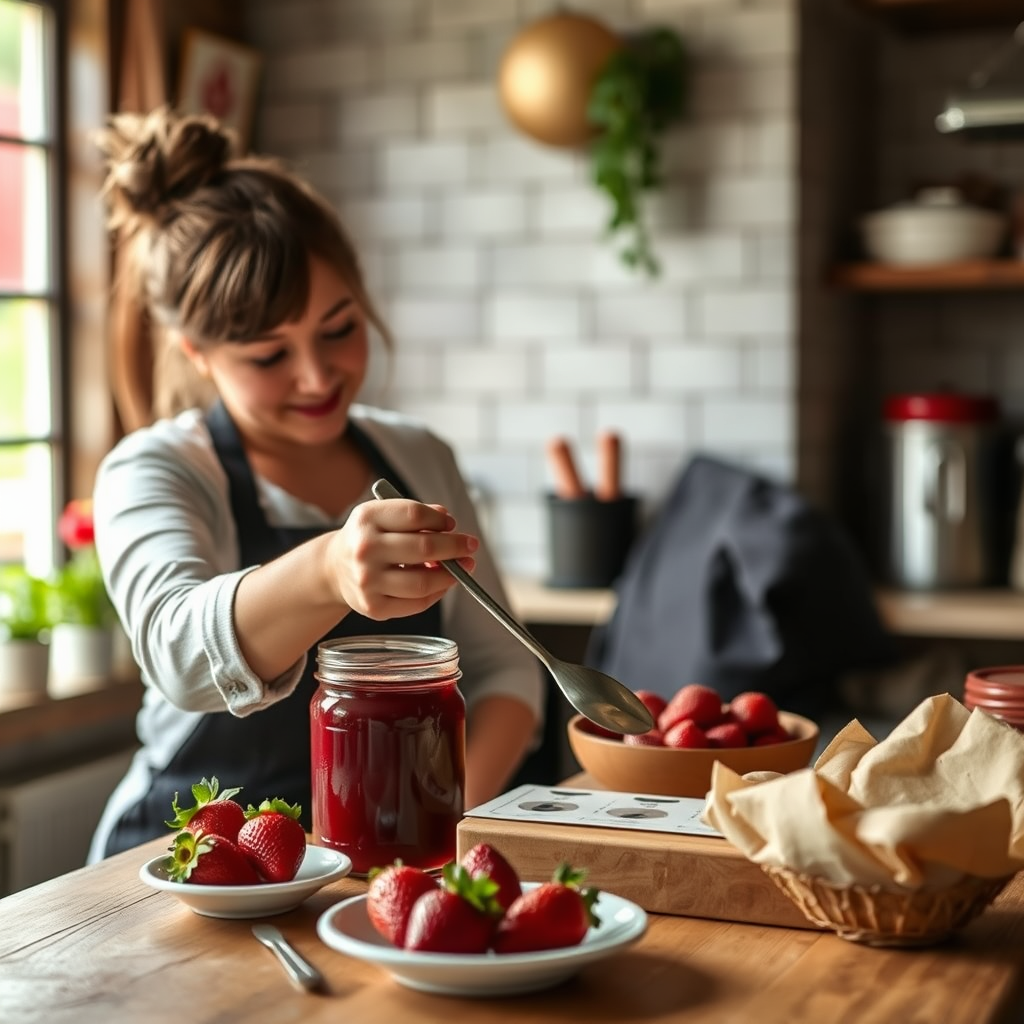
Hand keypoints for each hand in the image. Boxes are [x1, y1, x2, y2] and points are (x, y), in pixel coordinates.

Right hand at [328, 498, 477, 619]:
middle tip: (471, 547)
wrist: (333, 568)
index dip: (440, 521)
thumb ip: (414, 515)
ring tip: (463, 568)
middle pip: (424, 548)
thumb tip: (447, 521)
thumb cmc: (368, 538)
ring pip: (423, 582)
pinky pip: (417, 603)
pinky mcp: (374, 607)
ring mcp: (367, 581)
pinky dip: (437, 592)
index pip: (415, 515)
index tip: (453, 525)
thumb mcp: (383, 516)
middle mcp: (365, 549)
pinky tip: (443, 583)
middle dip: (455, 547)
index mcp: (367, 518)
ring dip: (451, 575)